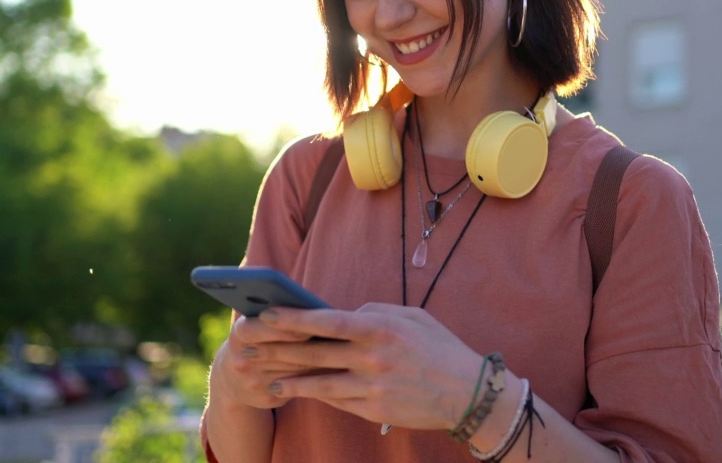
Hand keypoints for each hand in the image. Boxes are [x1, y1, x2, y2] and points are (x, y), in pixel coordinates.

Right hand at [212, 309, 337, 410]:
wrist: (233, 379)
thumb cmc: (259, 338)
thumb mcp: (259, 323)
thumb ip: (280, 316)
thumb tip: (319, 310)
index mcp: (240, 333)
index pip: (264, 327)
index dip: (288, 325)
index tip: (312, 324)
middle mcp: (242, 360)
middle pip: (283, 351)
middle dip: (311, 344)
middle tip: (339, 339)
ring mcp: (253, 383)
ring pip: (294, 370)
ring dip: (320, 361)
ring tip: (345, 352)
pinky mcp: (266, 398)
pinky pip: (297, 387)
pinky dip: (317, 377)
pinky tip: (336, 371)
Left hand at [250, 302, 487, 430]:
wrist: (468, 394)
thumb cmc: (440, 348)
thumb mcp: (413, 317)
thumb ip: (377, 311)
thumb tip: (347, 313)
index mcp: (380, 328)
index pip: (326, 321)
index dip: (293, 318)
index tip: (267, 314)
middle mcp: (372, 358)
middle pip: (315, 353)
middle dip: (280, 349)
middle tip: (253, 346)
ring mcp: (372, 387)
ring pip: (320, 383)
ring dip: (291, 381)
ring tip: (268, 379)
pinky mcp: (375, 410)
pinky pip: (338, 401)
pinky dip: (317, 395)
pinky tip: (300, 392)